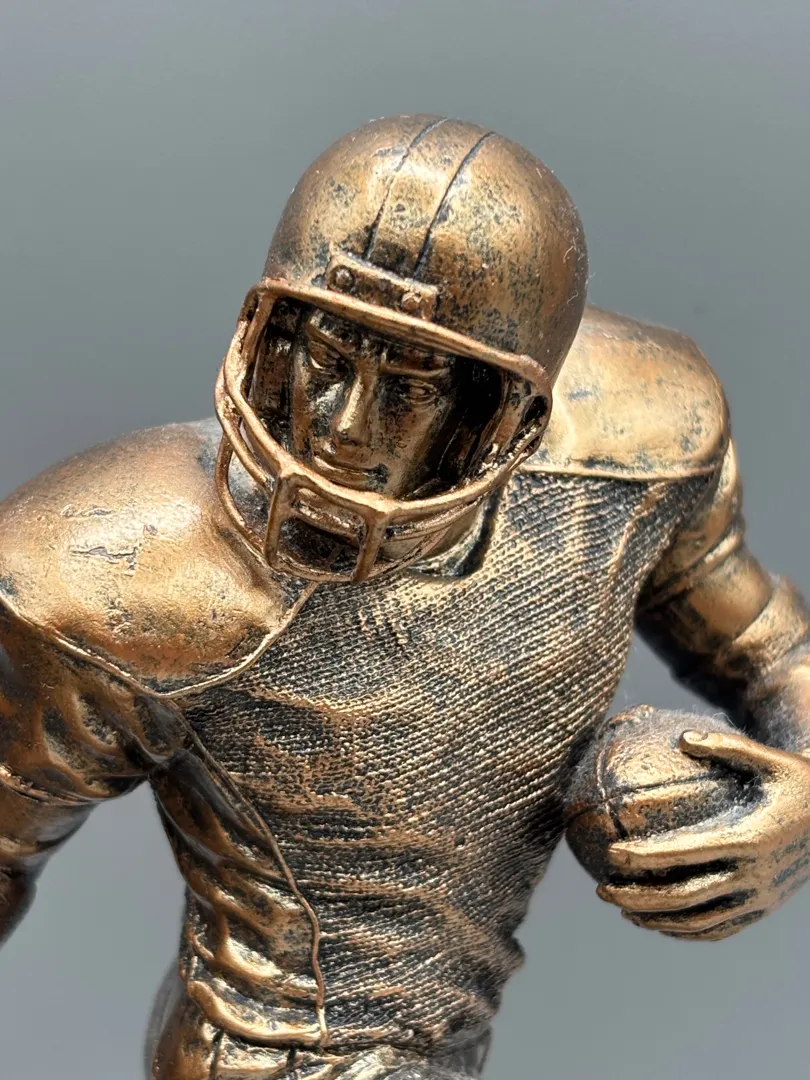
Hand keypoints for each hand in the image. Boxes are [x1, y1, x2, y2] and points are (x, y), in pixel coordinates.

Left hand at [597, 729, 809, 939]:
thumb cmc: (797, 781)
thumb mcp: (769, 758)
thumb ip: (726, 745)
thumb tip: (682, 738)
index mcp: (749, 838)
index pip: (686, 853)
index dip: (646, 858)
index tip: (611, 854)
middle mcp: (753, 875)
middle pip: (685, 897)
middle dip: (639, 897)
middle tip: (601, 890)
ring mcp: (759, 898)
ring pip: (699, 921)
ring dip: (657, 920)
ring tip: (621, 909)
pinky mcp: (763, 908)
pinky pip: (719, 928)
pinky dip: (686, 931)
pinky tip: (658, 921)